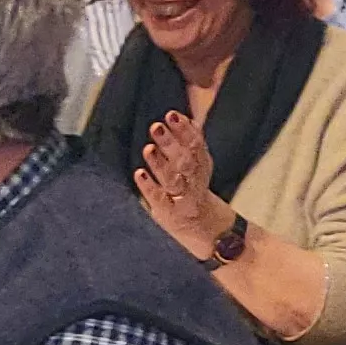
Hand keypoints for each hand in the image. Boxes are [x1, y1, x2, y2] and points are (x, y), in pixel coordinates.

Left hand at [134, 112, 235, 257]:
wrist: (206, 229)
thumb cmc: (194, 189)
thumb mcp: (199, 166)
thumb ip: (193, 144)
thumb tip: (186, 118)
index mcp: (202, 166)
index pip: (196, 146)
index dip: (185, 130)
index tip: (172, 115)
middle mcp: (194, 182)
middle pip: (185, 162)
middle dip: (171, 144)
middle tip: (156, 127)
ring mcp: (182, 199)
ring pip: (173, 180)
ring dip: (160, 164)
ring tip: (148, 149)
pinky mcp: (169, 213)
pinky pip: (159, 200)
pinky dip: (149, 187)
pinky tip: (139, 174)